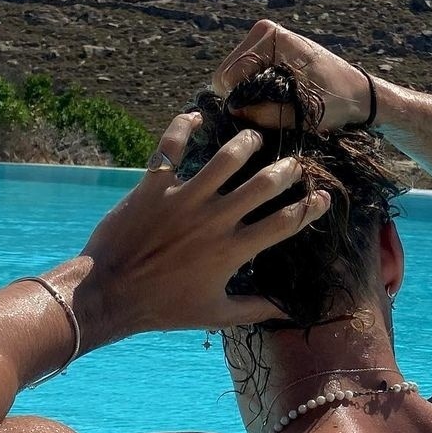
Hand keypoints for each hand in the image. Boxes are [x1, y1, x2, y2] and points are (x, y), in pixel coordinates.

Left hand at [77, 112, 329, 339]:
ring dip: (245, 143)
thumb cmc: (163, 308)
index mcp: (233, 250)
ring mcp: (184, 200)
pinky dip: (183, 126)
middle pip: (264, 183)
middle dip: (286, 170)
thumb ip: (254, 310)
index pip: (284, 222)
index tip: (322, 196)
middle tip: (291, 164)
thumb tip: (285, 310)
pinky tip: (195, 117)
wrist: (109, 294)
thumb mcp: (214, 315)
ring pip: (225, 158)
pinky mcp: (153, 188)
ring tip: (252, 138)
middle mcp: (214, 220)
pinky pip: (171, 147)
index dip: (309, 207)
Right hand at [213, 19, 373, 131]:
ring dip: (249, 96)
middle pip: (225, 75)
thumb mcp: (305, 113)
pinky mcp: (265, 51)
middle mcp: (264, 31)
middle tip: (272, 109)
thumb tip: (235, 110)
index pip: (229, 75)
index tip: (265, 113)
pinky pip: (242, 77)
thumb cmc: (335, 101)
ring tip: (277, 103)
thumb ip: (269, 113)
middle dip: (243, 97)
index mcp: (271, 37)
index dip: (240, 101)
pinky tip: (276, 97)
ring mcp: (263, 39)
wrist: (356, 91)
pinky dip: (254, 91)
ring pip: (231, 78)